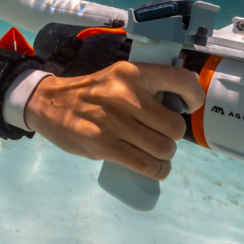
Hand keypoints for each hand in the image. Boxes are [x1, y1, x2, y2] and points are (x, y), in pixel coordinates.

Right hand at [24, 61, 205, 179]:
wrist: (49, 103)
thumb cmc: (92, 92)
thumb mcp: (119, 76)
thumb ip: (147, 86)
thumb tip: (181, 105)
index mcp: (133, 73)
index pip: (181, 80)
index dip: (194, 97)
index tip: (189, 106)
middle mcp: (125, 95)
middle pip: (175, 126)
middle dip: (174, 136)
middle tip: (163, 135)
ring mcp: (113, 122)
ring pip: (163, 148)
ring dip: (166, 155)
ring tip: (159, 153)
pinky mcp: (103, 146)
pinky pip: (145, 165)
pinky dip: (157, 171)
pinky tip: (156, 168)